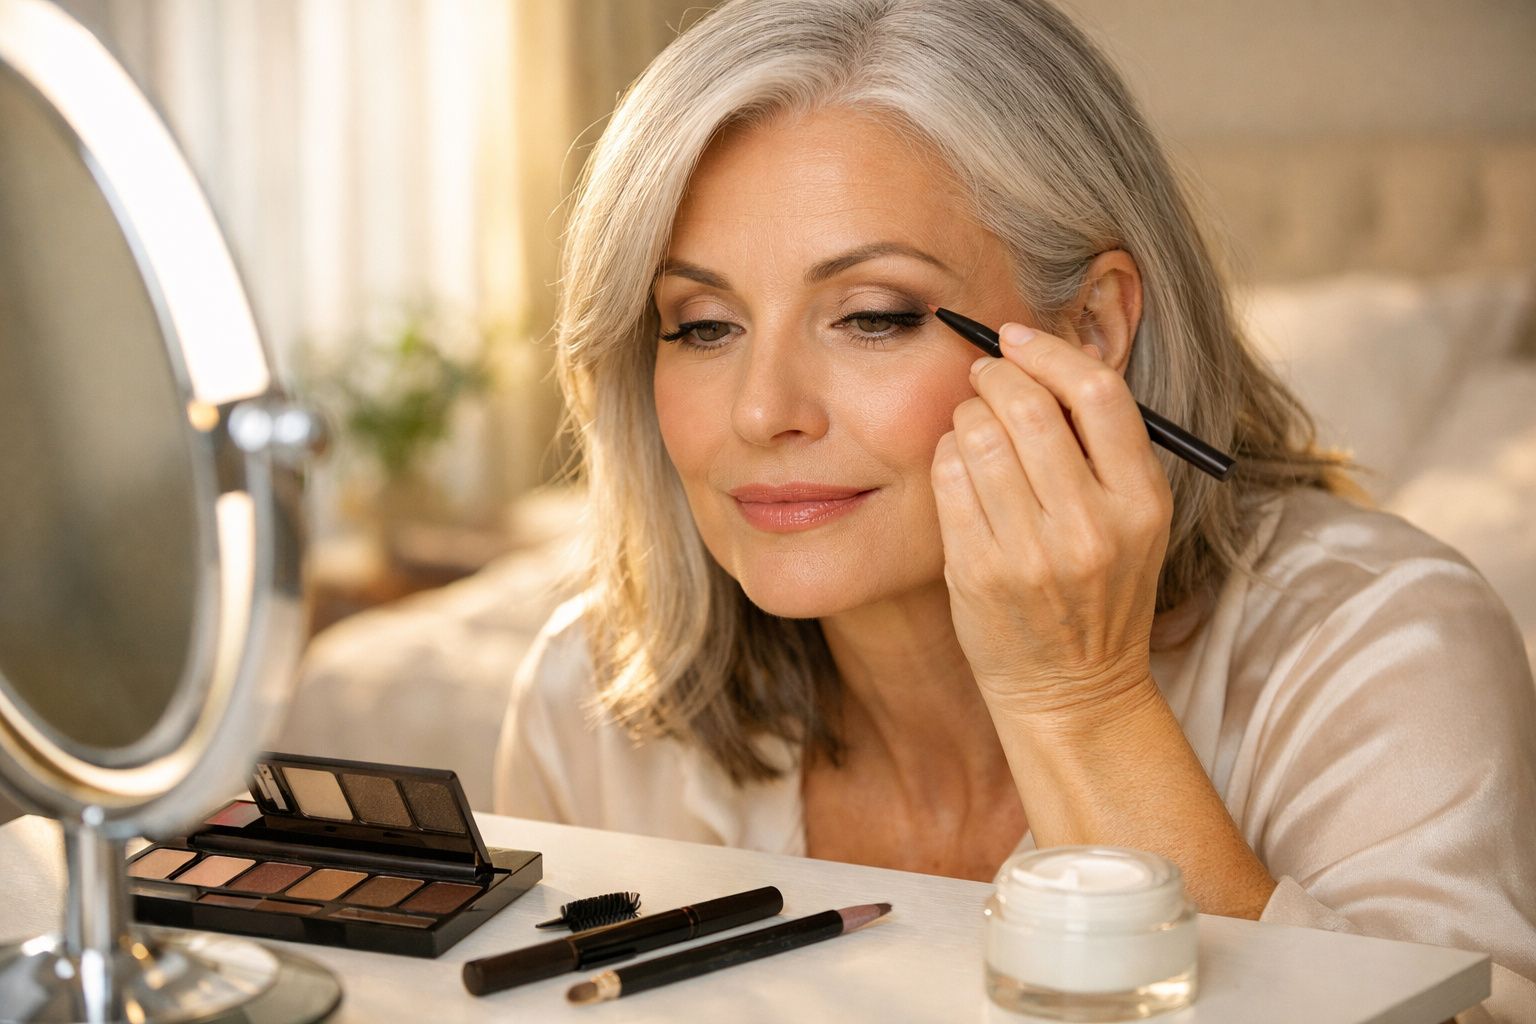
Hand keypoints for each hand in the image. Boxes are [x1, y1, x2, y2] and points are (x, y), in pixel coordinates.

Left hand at [930, 322, 1172, 721]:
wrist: (1074, 689)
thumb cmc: (1098, 592)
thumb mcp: (1133, 522)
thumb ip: (1102, 449)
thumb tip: (1039, 359)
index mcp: (1142, 503)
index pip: (1099, 394)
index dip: (1051, 352)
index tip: (1019, 338)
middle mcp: (1091, 527)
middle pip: (1029, 409)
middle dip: (995, 377)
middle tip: (983, 375)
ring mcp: (1031, 553)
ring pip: (978, 438)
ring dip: (965, 415)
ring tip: (972, 424)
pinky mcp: (978, 572)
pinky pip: (947, 479)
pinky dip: (945, 455)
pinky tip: (957, 464)